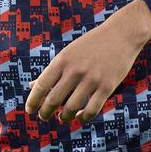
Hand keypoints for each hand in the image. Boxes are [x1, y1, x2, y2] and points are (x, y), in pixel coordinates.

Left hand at [25, 0, 150, 122]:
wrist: (120, 34)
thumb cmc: (91, 44)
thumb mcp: (68, 53)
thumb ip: (52, 71)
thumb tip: (32, 87)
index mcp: (63, 59)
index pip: (42, 85)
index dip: (33, 101)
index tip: (29, 110)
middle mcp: (75, 69)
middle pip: (54, 99)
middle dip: (45, 112)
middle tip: (43, 117)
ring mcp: (92, 79)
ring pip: (71, 108)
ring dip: (64, 117)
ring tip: (63, 117)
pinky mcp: (107, 87)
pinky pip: (91, 110)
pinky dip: (83, 117)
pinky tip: (79, 115)